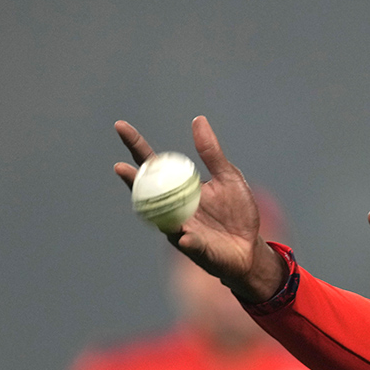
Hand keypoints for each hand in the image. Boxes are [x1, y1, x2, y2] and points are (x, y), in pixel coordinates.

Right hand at [114, 117, 286, 302]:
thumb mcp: (228, 177)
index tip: (120, 125)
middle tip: (119, 166)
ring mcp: (182, 230)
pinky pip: (190, 245)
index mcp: (179, 187)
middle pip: (148, 192)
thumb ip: (211, 153)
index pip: (153, 164)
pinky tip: (185, 237)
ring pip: (161, 220)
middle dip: (133, 181)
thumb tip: (198, 120)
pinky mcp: (198, 250)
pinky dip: (188, 241)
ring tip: (142, 201)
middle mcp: (173, 208)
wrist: (250, 247)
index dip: (136, 145)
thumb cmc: (237, 212)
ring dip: (151, 210)